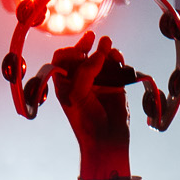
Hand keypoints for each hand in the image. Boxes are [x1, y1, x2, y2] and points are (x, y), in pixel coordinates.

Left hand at [52, 30, 132, 179]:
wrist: (106, 140)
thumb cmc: (86, 121)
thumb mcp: (78, 95)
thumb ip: (86, 71)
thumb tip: (102, 49)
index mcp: (65, 83)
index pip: (61, 58)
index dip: (68, 52)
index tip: (78, 55)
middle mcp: (79, 79)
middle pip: (80, 52)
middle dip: (85, 44)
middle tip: (91, 39)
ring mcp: (97, 80)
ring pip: (99, 55)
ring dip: (103, 49)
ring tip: (108, 47)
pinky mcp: (114, 82)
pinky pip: (115, 64)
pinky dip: (116, 57)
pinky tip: (117, 59)